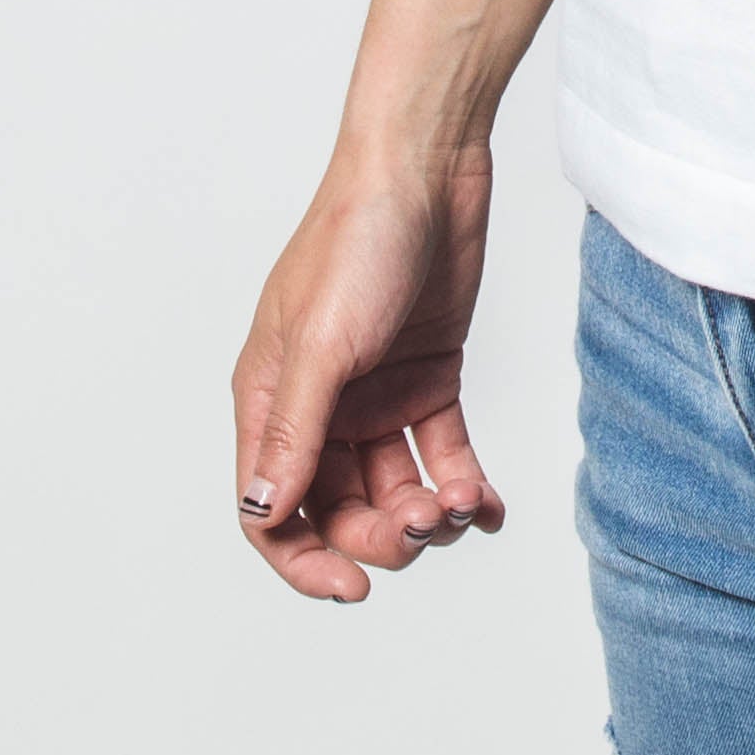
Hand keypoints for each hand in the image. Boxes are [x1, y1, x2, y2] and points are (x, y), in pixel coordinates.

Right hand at [229, 146, 505, 602]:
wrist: (429, 167)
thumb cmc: (357, 237)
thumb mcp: (322, 340)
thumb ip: (295, 429)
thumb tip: (265, 511)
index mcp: (270, 398)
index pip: (272, 509)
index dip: (305, 559)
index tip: (353, 587)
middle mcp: (320, 405)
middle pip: (340, 507)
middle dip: (380, 533)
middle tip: (424, 524)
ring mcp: (376, 394)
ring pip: (395, 487)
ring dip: (427, 512)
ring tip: (463, 504)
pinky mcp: (429, 377)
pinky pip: (443, 453)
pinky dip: (465, 485)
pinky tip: (490, 507)